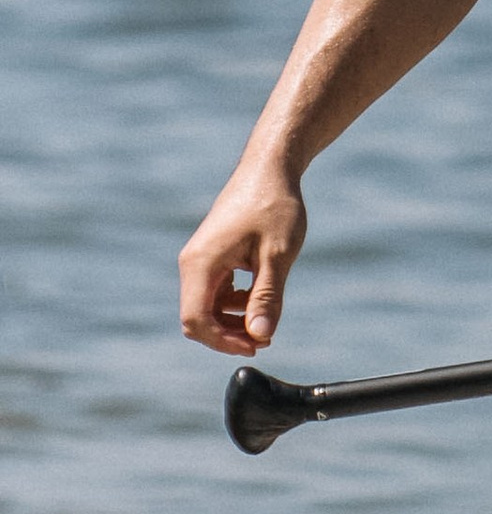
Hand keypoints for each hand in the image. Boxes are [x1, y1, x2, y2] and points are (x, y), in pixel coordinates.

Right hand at [178, 160, 308, 353]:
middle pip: (198, 318)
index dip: (223, 341)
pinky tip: (260, 293)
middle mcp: (192, 263)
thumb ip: (267, 297)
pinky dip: (235, 301)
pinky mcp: (210, 255)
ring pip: (207, 306)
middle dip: (229, 333)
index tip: (257, 344)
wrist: (270, 169)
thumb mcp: (277, 256)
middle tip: (266, 336)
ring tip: (268, 313)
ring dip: (234, 318)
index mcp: (200, 264)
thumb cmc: (274, 207)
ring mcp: (200, 259)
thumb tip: (261, 335)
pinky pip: (214, 291)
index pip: (195, 320)